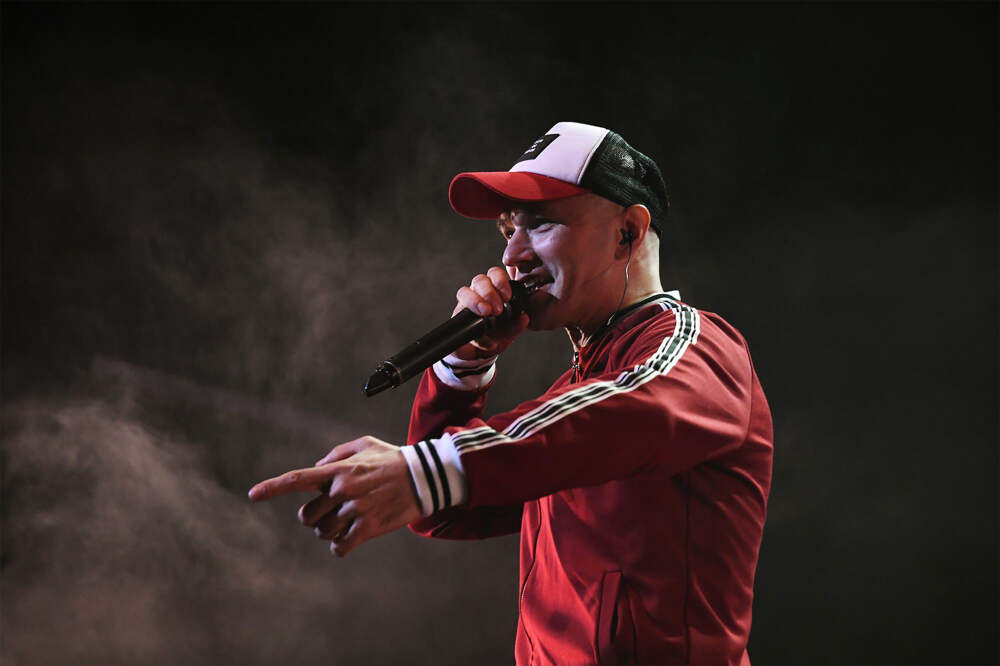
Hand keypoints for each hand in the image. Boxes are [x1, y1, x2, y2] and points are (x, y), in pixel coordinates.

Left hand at [248, 436, 420, 556]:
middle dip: (314, 518)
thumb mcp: (364, 444)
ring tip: (346, 523)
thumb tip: (315, 469)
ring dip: (329, 532)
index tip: (252, 495)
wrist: (424, 476)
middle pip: (307, 516)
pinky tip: (348, 541)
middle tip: (331, 513)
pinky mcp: (369, 527)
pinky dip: (340, 547)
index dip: (272, 487)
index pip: (298, 479)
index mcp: (338, 470)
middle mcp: (343, 490)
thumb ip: (336, 455)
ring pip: (323, 533)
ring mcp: (356, 510)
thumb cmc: (392, 458)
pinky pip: (340, 547)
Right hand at [452, 266, 529, 360]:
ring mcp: (465, 305)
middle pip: (479, 280)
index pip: (494, 275)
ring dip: (476, 301)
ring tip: (486, 313)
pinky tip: (478, 334)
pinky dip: (467, 323)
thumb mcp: (508, 333)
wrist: (477, 353)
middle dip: (488, 292)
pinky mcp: (456, 318)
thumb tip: (524, 318)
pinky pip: (457, 314)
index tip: (507, 296)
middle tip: (497, 309)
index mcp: (493, 292)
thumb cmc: (494, 337)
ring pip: (464, 292)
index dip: (500, 281)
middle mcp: (477, 295)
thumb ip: (516, 326)